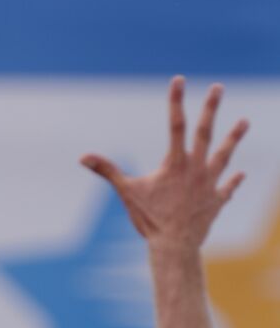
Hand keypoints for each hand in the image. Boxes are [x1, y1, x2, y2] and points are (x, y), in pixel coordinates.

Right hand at [81, 77, 248, 254]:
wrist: (174, 247)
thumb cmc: (149, 219)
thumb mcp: (127, 192)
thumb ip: (107, 171)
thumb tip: (83, 157)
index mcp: (175, 163)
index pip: (175, 124)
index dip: (176, 101)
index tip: (179, 80)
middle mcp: (196, 168)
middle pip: (206, 132)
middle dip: (211, 108)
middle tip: (218, 87)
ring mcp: (209, 184)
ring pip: (224, 155)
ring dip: (234, 138)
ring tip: (244, 122)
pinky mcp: (216, 201)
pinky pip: (227, 188)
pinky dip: (232, 181)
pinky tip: (240, 174)